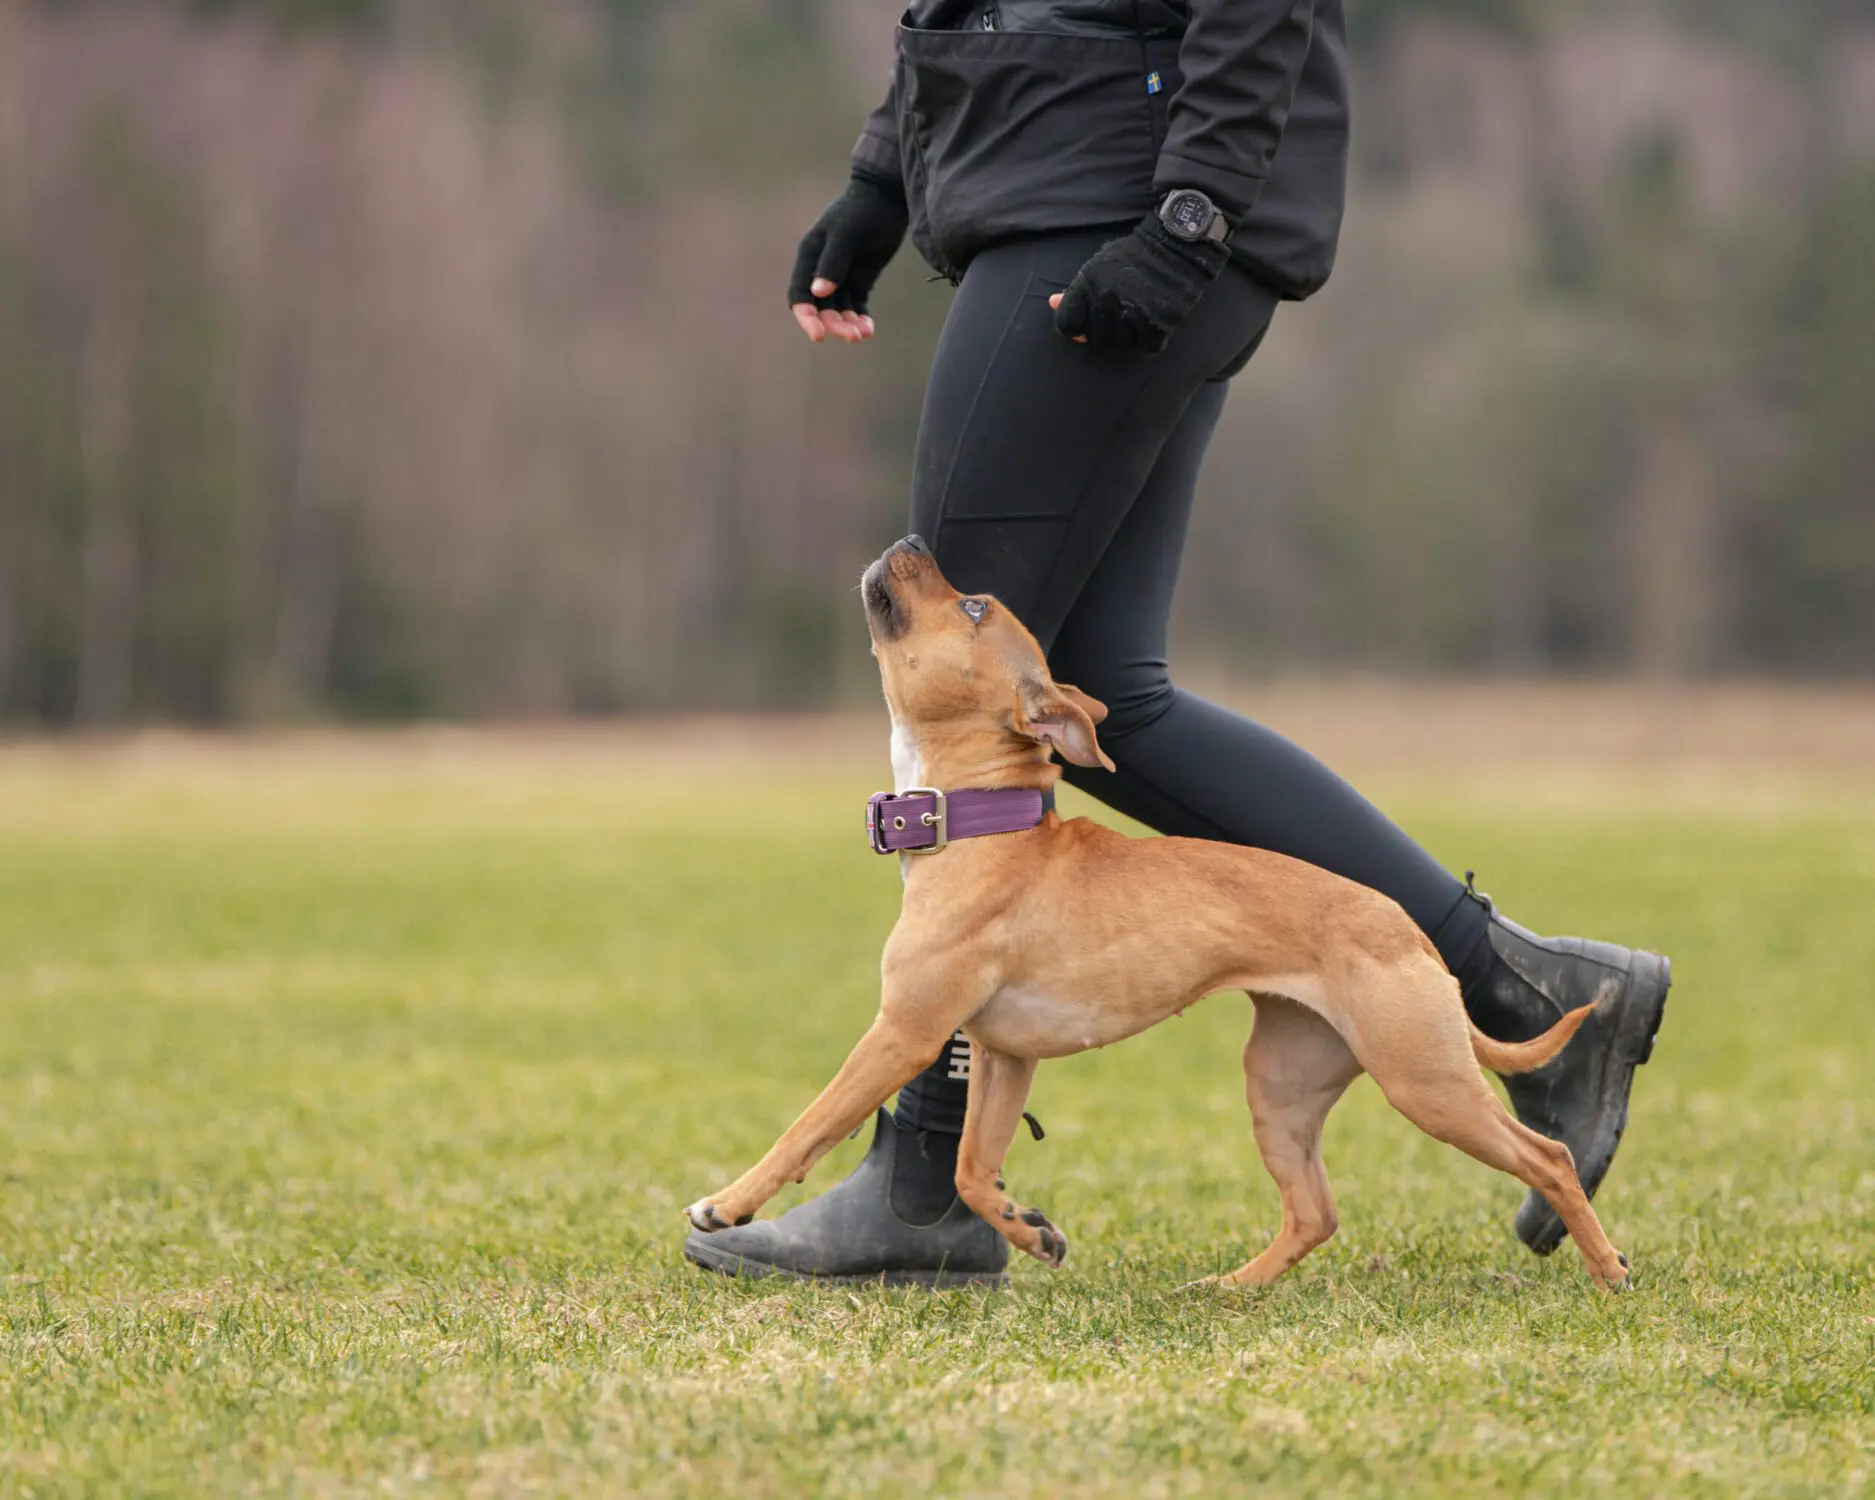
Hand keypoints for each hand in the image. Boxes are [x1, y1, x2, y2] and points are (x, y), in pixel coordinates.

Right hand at [787, 169, 909, 344]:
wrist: (887, 197)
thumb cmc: (863, 211)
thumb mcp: (847, 234)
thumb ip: (833, 262)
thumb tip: (818, 293)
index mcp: (810, 257)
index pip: (800, 295)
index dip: (806, 317)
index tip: (819, 335)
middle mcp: (821, 269)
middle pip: (820, 308)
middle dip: (833, 324)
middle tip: (853, 337)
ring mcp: (841, 275)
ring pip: (839, 309)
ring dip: (848, 324)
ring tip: (863, 334)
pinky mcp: (859, 278)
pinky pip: (856, 305)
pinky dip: (860, 318)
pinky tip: (869, 328)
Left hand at [1049, 213, 1229, 353]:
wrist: (1174, 245)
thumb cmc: (1133, 256)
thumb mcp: (1098, 266)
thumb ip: (1076, 289)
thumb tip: (1053, 303)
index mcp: (1087, 286)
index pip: (1066, 324)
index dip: (1075, 326)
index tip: (1086, 321)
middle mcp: (1106, 302)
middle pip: (1094, 338)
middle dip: (1105, 330)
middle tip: (1119, 312)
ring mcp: (1131, 315)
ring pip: (1121, 344)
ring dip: (1129, 334)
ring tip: (1139, 312)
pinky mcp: (1156, 324)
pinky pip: (1146, 347)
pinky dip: (1150, 339)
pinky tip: (1153, 321)